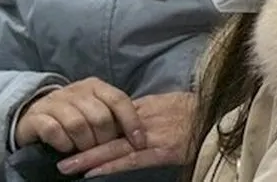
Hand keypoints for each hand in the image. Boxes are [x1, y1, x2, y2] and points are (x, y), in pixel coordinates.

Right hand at [15, 78, 145, 153]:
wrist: (36, 114)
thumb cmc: (75, 115)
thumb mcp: (97, 110)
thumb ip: (115, 116)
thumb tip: (141, 135)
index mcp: (94, 86)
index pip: (118, 99)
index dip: (131, 122)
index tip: (139, 142)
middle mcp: (74, 90)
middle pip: (100, 116)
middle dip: (105, 139)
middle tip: (102, 150)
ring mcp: (54, 102)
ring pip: (77, 125)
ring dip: (84, 144)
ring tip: (84, 151)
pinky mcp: (36, 116)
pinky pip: (54, 131)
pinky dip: (64, 144)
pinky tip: (66, 148)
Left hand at [57, 92, 195, 177]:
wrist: (218, 111)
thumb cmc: (194, 109)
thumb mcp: (164, 105)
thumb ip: (142, 114)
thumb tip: (124, 121)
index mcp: (140, 111)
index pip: (107, 122)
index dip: (86, 131)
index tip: (67, 138)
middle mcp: (141, 122)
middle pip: (104, 135)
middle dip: (80, 146)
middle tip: (58, 156)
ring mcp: (151, 136)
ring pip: (113, 148)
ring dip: (88, 159)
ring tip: (67, 167)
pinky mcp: (163, 150)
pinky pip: (132, 159)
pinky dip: (111, 165)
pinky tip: (94, 172)